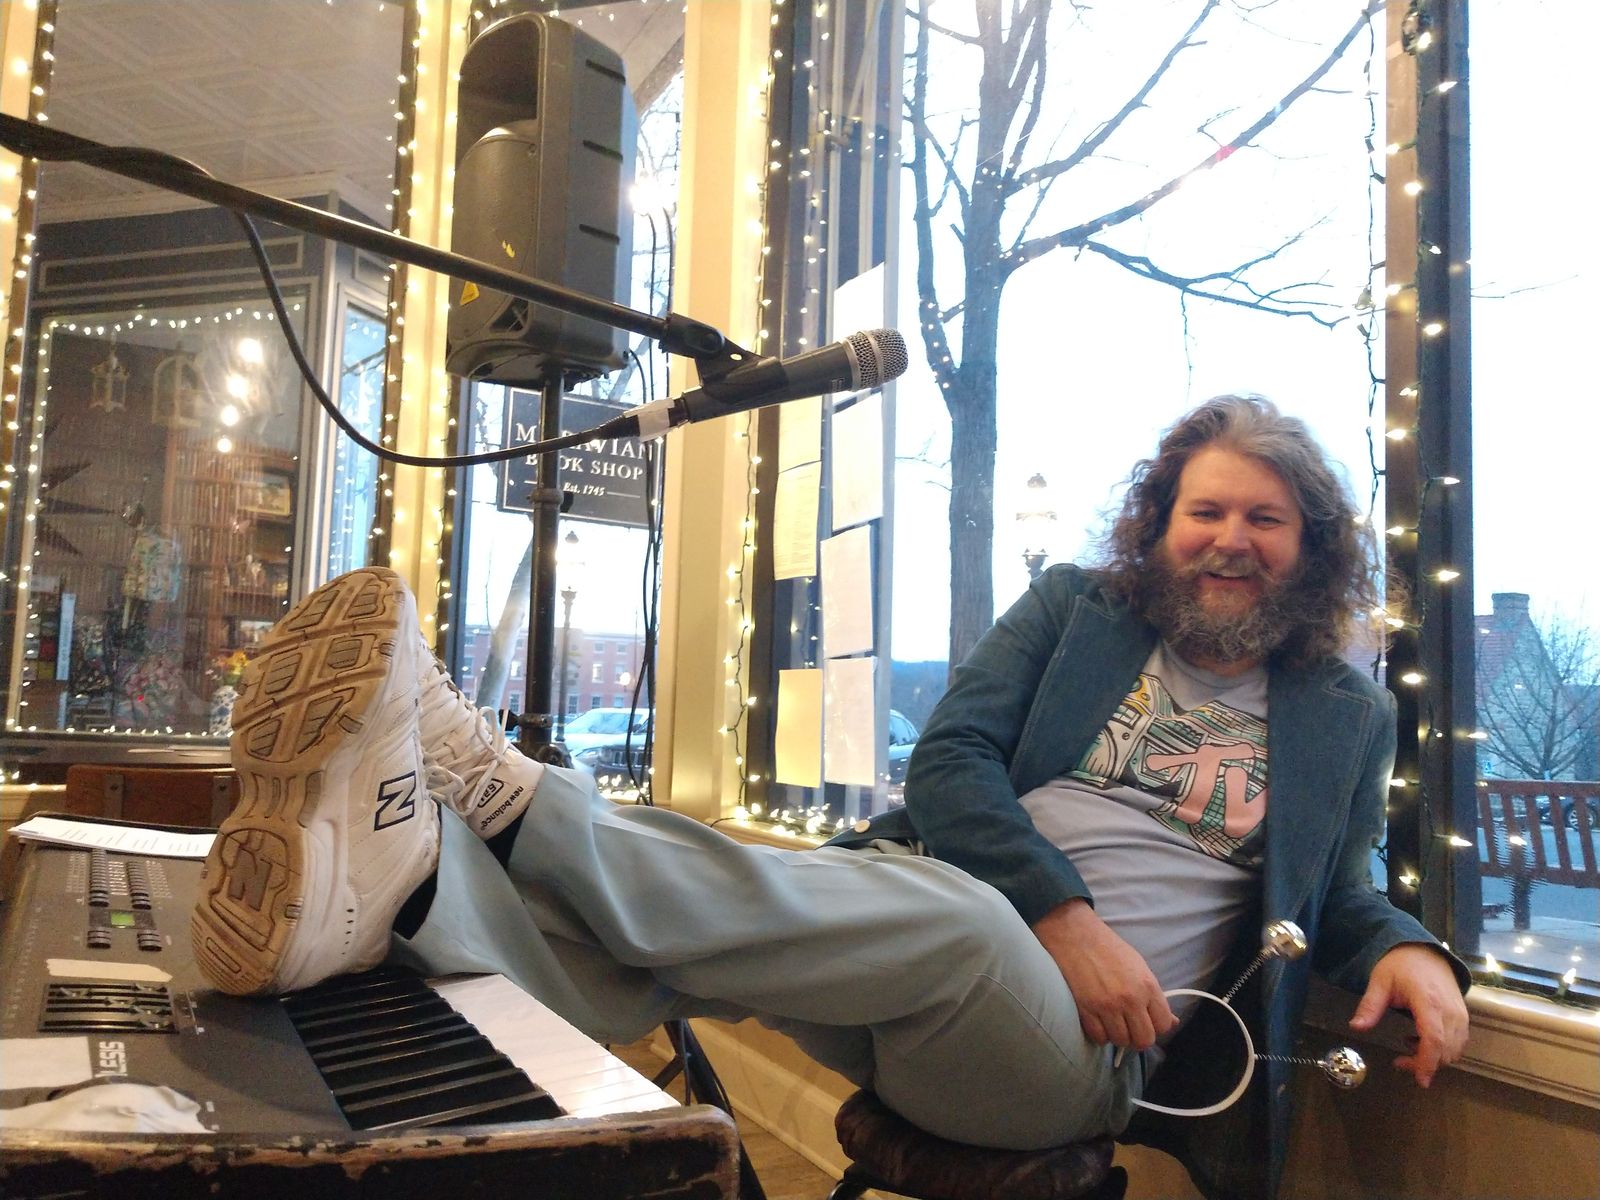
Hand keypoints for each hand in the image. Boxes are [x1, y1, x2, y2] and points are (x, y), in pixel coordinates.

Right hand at [1032, 898, 1176, 1050]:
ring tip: (1113, 1023)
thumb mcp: (1140, 967)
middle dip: (1138, 1037)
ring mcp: (1107, 1006)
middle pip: (1144, 1040)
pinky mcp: (1086, 1009)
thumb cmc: (1108, 948)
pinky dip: (1100, 1034)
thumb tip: (1171, 1022)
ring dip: (1118, 1036)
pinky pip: (1098, 1037)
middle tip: (1131, 1027)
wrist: (1075, 935)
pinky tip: (1099, 1022)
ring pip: (1121, 1041)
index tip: (1148, 1021)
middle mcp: (1130, 999)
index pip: (1163, 1024)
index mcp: (1147, 985)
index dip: (1157, 1026)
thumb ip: (1155, 996)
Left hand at [1349, 943, 1468, 1087]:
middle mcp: (1449, 1010)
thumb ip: (1370, 1006)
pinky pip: (1458, 1042)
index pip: (1433, 1039)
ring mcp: (1459, 1014)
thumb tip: (1356, 1027)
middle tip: (1400, 1061)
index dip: (1428, 1062)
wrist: (1424, 951)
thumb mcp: (1379, 981)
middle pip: (1445, 1050)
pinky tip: (1421, 1039)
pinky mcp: (1463, 1016)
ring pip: (1454, 1050)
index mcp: (1428, 1001)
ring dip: (1434, 1057)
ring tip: (1408, 1045)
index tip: (1420, 1080)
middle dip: (1424, 1064)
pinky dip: (1442, 1049)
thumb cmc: (1401, 965)